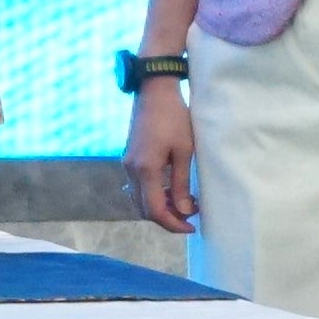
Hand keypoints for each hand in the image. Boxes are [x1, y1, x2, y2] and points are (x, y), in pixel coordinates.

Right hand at [123, 80, 197, 233]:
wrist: (153, 92)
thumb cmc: (174, 118)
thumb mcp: (184, 151)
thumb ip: (181, 183)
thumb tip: (184, 211)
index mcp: (145, 170)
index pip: (155, 210)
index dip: (173, 224)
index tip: (192, 226)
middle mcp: (131, 170)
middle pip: (144, 208)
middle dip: (167, 217)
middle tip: (191, 215)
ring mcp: (127, 164)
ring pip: (140, 199)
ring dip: (160, 206)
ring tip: (184, 201)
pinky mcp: (129, 158)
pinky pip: (138, 186)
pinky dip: (154, 194)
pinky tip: (171, 188)